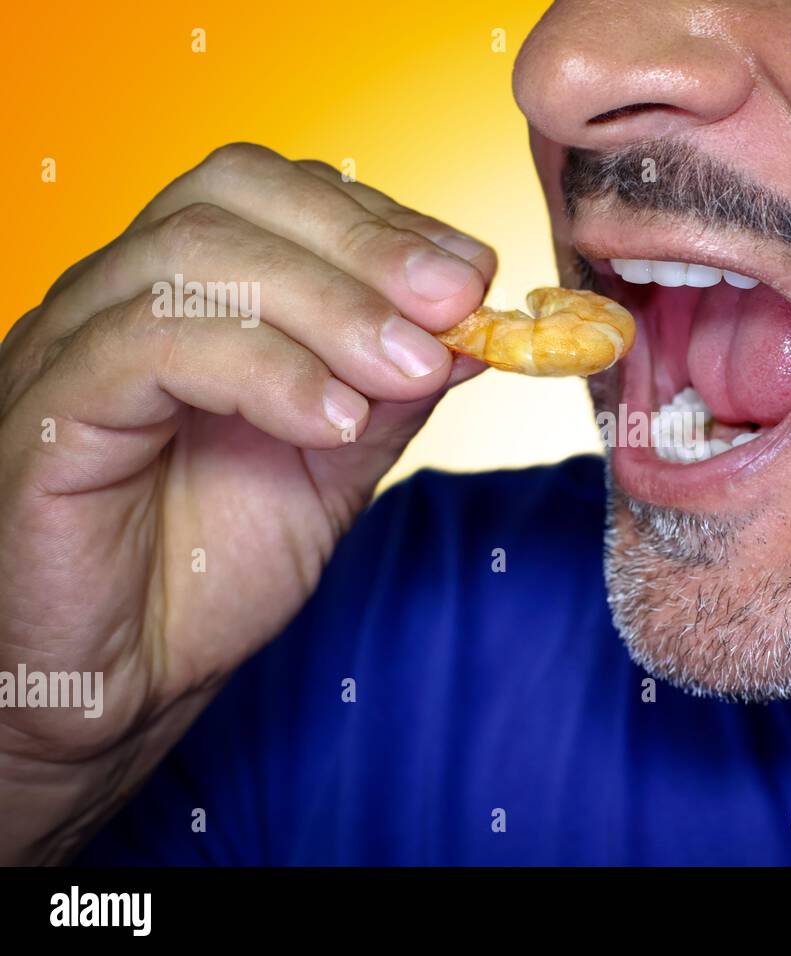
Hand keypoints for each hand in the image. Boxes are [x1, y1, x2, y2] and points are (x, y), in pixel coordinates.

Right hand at [0, 143, 493, 862]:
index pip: (275, 194)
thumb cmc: (204, 572)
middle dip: (365, 245)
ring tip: (411, 371)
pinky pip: (149, 348)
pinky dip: (263, 371)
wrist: (117, 683)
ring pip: (195, 258)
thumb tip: (471, 324)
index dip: (382, 220)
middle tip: (457, 299)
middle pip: (233, 196)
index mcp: (185, 294)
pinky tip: (335, 422)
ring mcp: (70, 346)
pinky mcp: (45, 414)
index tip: (473, 271)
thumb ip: (386, 391)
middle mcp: (118, 297)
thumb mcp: (329, 468)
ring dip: (330, 307)